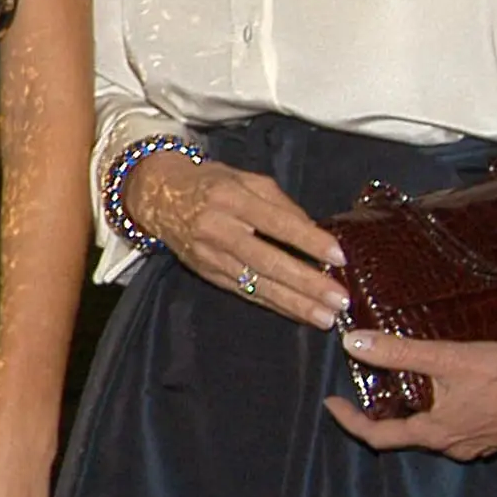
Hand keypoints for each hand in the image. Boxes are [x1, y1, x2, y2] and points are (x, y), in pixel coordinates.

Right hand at [122, 150, 349, 328]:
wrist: (158, 197)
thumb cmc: (211, 183)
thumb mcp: (246, 179)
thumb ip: (280, 203)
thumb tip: (314, 232)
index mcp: (231, 199)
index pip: (276, 222)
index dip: (307, 241)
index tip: (338, 256)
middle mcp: (218, 230)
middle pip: (267, 260)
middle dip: (306, 283)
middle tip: (338, 299)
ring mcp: (210, 256)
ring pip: (256, 283)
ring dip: (293, 303)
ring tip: (324, 317)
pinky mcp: (207, 274)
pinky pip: (244, 292)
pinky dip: (273, 304)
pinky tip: (297, 314)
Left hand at [327, 329, 496, 461]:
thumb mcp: (447, 359)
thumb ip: (398, 353)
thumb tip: (352, 343)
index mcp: (436, 434)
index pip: (379, 436)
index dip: (350, 421)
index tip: (331, 403)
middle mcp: (454, 447)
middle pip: (406, 433)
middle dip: (384, 411)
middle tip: (368, 385)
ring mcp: (479, 444)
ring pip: (434, 430)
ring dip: (416, 410)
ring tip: (404, 382)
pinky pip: (459, 426)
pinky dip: (443, 410)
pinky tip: (448, 388)